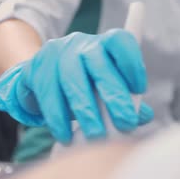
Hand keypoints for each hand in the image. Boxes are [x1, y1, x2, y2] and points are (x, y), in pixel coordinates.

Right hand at [0, 29, 153, 144]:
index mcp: (104, 44)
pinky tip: (66, 136)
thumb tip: (144, 115)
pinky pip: (47, 94)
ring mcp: (56, 53)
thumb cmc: (83, 83)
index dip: (132, 64)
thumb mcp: (106, 88)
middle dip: (114, 96)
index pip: (120, 42)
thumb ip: (127, 100)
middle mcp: (81, 44)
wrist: (41, 76)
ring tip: (97, 135)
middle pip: (98, 64)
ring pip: (72, 80)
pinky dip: (58, 119)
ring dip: (85, 111)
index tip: (140, 90)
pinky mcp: (35, 68)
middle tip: (126, 124)